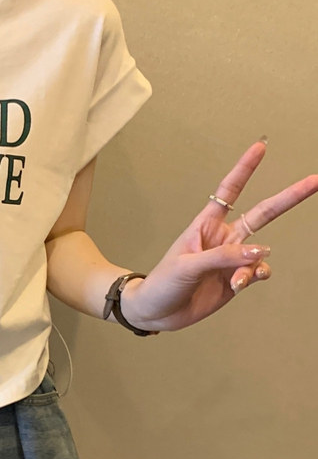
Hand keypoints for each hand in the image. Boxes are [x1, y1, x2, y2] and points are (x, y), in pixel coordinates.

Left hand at [122, 138, 317, 331]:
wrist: (156, 312)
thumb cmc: (163, 282)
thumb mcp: (187, 265)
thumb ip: (223, 256)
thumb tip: (261, 250)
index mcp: (205, 225)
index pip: (229, 191)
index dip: (245, 169)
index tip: (260, 147)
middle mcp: (223, 239)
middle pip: (262, 213)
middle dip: (288, 197)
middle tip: (314, 180)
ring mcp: (231, 259)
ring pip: (260, 253)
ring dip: (253, 264)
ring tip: (236, 279)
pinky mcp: (236, 279)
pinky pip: (257, 272)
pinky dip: (252, 277)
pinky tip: (238, 285)